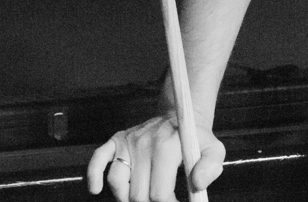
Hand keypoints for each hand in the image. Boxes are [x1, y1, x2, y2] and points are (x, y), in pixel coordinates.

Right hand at [85, 114, 224, 201]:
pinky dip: (93, 176)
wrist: (181, 115)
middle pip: (138, 194)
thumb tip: (198, 184)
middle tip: (162, 201)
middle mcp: (144, 143)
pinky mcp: (117, 141)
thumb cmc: (196, 138)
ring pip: (118, 183)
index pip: (159, 193)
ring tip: (143, 198)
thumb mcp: (214, 149)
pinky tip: (97, 190)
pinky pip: (97, 159)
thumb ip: (211, 167)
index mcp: (168, 147)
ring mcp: (128, 142)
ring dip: (127, 199)